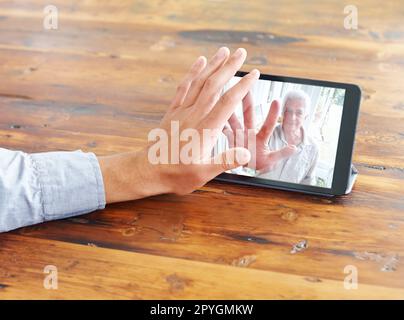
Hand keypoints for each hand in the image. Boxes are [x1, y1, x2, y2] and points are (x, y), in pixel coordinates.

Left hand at [98, 47, 259, 202]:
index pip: (228, 101)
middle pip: (214, 85)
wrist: (147, 170)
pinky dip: (192, 73)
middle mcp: (194, 115)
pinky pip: (183, 87)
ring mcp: (182, 111)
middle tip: (242, 52)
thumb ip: (225, 161)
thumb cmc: (176, 174)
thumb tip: (247, 153)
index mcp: (205, 129)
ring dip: (212, 65)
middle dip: (229, 67)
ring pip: (199, 82)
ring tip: (224, 51)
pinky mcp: (173, 111)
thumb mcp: (203, 173)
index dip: (242, 86)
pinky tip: (199, 62)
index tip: (254, 73)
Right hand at [223, 92, 296, 172]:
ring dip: (229, 110)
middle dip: (247, 101)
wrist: (248, 169)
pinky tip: (211, 115)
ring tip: (224, 96)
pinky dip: (217, 125)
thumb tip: (295, 148)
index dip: (272, 114)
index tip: (277, 100)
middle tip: (246, 86)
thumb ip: (281, 154)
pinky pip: (223, 131)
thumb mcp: (271, 160)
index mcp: (261, 138)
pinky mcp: (230, 140)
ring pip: (233, 120)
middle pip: (248, 114)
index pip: (268, 125)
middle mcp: (249, 133)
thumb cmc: (261, 163)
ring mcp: (238, 135)